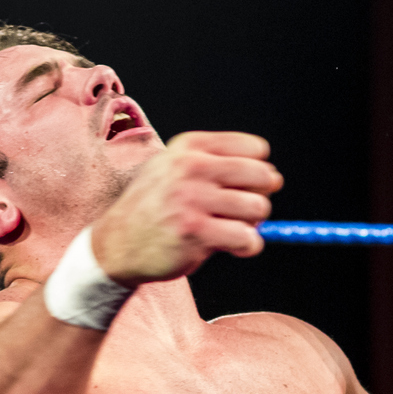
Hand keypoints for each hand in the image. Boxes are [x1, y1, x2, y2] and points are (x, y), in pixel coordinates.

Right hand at [88, 131, 281, 284]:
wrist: (117, 244)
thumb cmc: (155, 207)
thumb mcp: (176, 170)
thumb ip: (221, 167)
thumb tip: (275, 178)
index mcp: (190, 147)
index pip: (255, 149)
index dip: (258, 172)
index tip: (242, 187)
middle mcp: (191, 168)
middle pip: (262, 176)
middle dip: (261, 197)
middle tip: (242, 211)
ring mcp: (193, 200)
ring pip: (258, 209)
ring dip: (253, 224)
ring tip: (232, 229)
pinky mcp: (196, 233)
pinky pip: (247, 238)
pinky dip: (247, 245)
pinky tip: (229, 246)